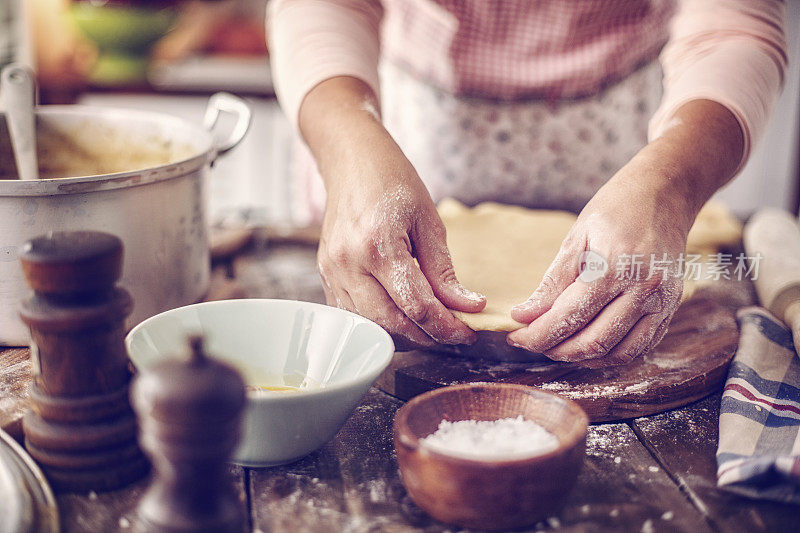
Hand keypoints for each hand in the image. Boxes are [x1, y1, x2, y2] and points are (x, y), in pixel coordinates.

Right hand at [314, 111, 484, 349]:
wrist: (352, 162)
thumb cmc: (392, 182)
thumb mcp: (428, 221)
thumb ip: (444, 271)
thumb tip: (467, 307)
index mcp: (379, 246)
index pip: (417, 306)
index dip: (446, 326)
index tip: (467, 332)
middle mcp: (349, 264)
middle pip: (392, 323)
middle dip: (427, 335)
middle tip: (454, 333)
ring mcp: (332, 272)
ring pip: (370, 324)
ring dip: (404, 333)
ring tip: (431, 326)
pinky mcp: (325, 275)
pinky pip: (352, 313)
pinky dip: (379, 322)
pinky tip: (402, 315)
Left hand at [506, 153, 693, 367]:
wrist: (665, 192)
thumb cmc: (615, 208)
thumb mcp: (576, 237)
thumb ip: (552, 282)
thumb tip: (524, 315)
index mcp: (614, 267)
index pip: (569, 317)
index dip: (538, 334)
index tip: (515, 336)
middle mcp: (643, 289)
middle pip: (592, 341)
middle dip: (555, 349)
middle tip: (531, 342)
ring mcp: (662, 301)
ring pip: (617, 352)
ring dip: (582, 357)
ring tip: (556, 346)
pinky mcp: (671, 307)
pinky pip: (639, 346)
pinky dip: (610, 354)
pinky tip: (587, 346)